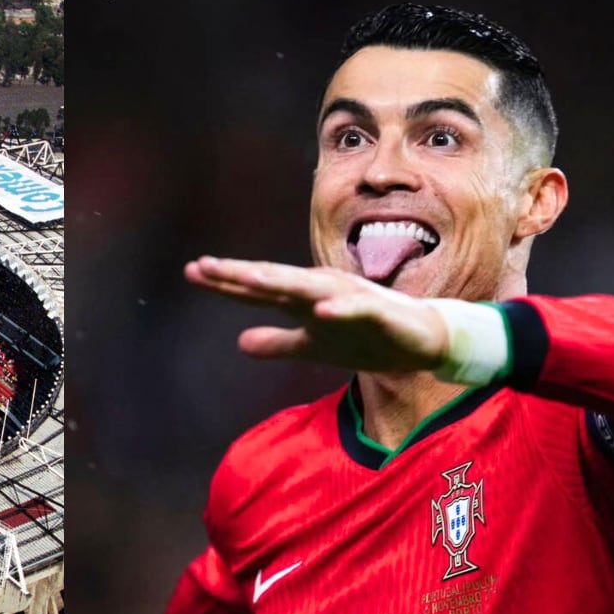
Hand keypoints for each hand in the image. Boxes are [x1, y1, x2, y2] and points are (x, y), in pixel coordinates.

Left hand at [184, 256, 448, 372]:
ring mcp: (350, 298)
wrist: (421, 342)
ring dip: (280, 281)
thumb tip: (239, 342)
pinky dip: (339, 309)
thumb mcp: (314, 346)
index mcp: (305, 299)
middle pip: (275, 281)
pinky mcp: (379, 312)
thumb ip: (278, 342)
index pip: (259, 289)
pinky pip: (357, 310)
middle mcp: (323, 291)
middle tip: (204, 266)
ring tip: (248, 277)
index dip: (226, 282)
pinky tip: (321, 311)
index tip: (192, 271)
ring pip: (310, 287)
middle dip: (240, 274)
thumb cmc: (367, 337)